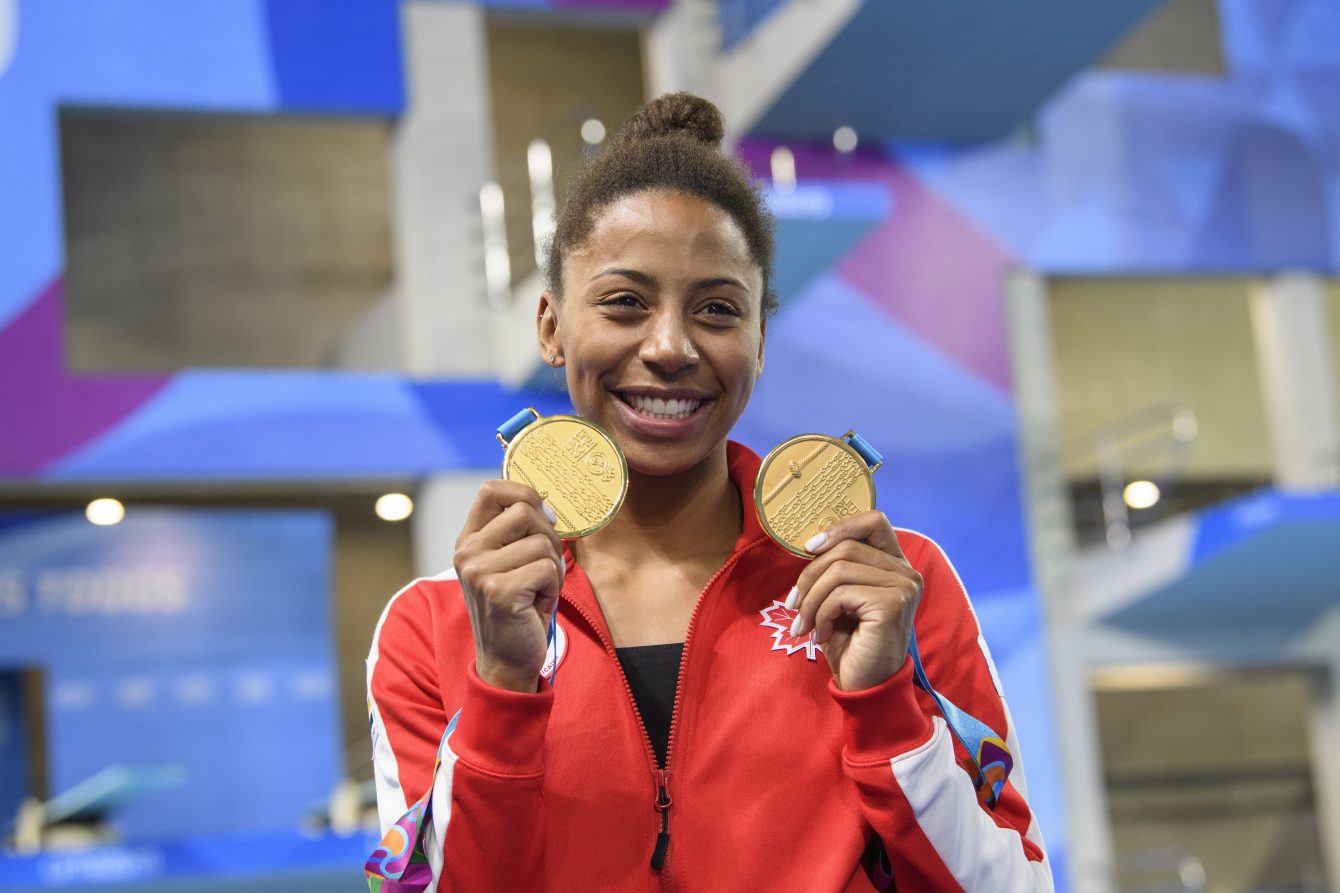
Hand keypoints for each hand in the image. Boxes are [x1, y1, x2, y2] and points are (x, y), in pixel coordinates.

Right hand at [453, 481, 564, 692]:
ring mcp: (479, 572)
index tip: (543, 516)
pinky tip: (537, 605)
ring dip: (553, 568)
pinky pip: (548, 568)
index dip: (525, 493)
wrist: (506, 660)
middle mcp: (468, 553)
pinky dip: (553, 587)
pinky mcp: (500, 591)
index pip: (491, 490)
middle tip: (544, 568)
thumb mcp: (510, 563)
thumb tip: (547, 504)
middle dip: (549, 537)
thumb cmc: (517, 608)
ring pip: (542, 542)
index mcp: (468, 540)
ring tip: (537, 591)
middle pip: (525, 511)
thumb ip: (517, 533)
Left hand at [786, 512, 921, 690]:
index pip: (873, 521)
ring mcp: (903, 586)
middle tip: (793, 605)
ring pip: (839, 570)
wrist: (865, 686)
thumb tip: (810, 543)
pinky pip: (841, 595)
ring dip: (811, 599)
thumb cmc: (849, 642)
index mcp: (895, 564)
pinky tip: (822, 635)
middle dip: (809, 576)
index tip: (809, 549)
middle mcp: (906, 571)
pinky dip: (822, 614)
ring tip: (804, 624)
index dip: (839, 527)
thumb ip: (835, 567)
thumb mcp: (838, 597)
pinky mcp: (893, 604)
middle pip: (846, 548)